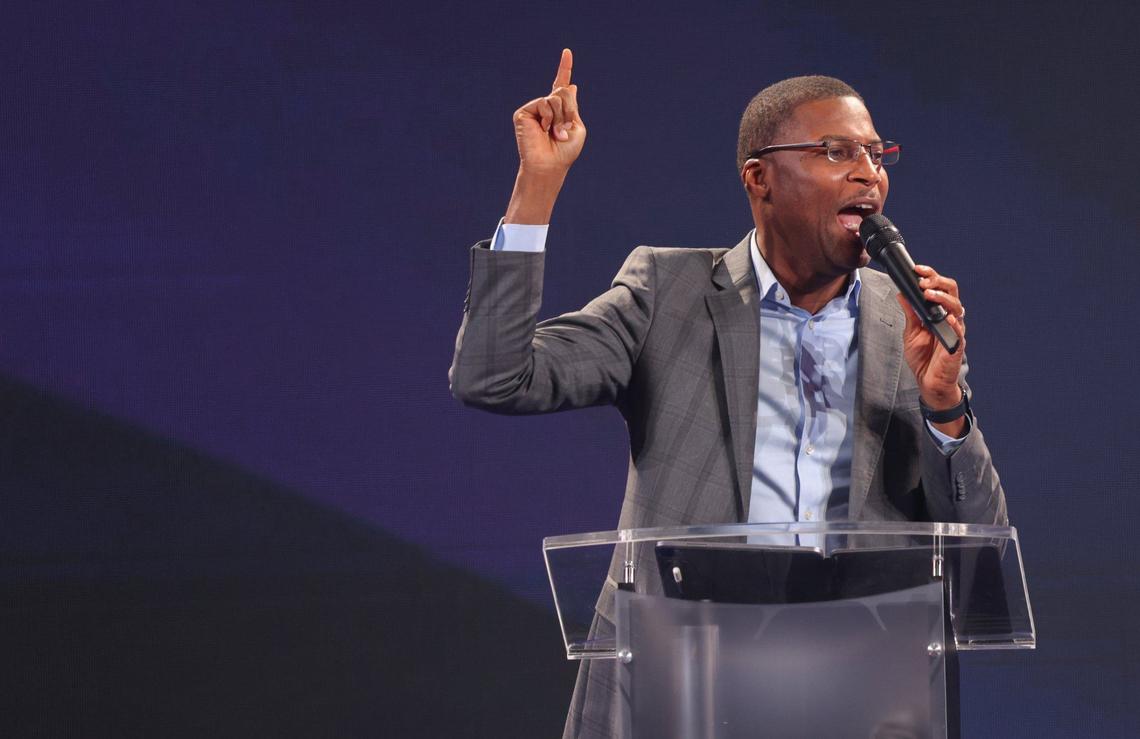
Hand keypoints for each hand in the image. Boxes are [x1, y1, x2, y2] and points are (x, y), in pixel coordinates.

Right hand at [512, 48, 585, 178]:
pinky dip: (549, 117)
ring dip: (560, 116)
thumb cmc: (564, 152)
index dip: (564, 69)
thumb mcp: (577, 128)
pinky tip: (544, 130)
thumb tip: (571, 85)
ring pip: (554, 97)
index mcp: (559, 110)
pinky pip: (543, 102)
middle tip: (564, 130)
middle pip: (563, 91)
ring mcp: (533, 109)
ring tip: (555, 133)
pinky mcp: (523, 113)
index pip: (561, 86)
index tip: (567, 52)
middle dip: (569, 110)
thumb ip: (573, 107)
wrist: (550, 165)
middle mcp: (545, 107)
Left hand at [895, 265, 966, 414]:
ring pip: (957, 308)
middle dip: (938, 283)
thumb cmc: (923, 357)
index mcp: (939, 313)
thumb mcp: (911, 332)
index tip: (918, 270)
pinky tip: (946, 317)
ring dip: (943, 299)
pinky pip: (959, 332)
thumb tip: (902, 293)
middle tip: (924, 281)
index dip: (931, 276)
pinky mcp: (957, 346)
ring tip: (930, 295)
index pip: (940, 288)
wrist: (928, 381)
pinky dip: (953, 323)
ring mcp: (955, 331)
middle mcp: (950, 319)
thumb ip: (909, 313)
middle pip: (952, 293)